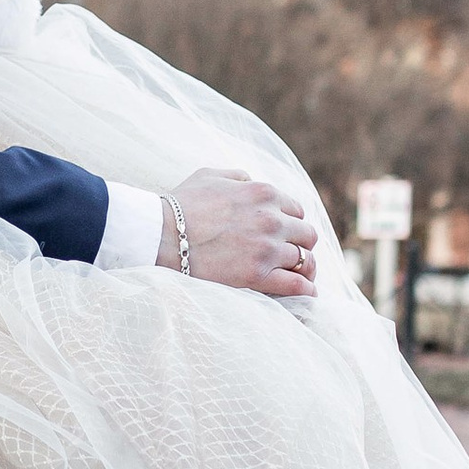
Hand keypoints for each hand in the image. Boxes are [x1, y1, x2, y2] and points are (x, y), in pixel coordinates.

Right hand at [162, 171, 317, 297]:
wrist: (161, 236)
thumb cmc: (180, 206)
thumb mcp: (208, 175)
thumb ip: (236, 176)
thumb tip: (248, 180)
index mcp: (263, 193)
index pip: (296, 210)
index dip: (290, 222)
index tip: (283, 233)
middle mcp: (271, 219)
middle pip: (306, 234)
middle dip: (299, 243)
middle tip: (290, 254)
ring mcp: (267, 248)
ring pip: (304, 259)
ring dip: (302, 267)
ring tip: (298, 275)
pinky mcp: (258, 275)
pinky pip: (297, 284)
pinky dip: (306, 289)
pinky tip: (307, 292)